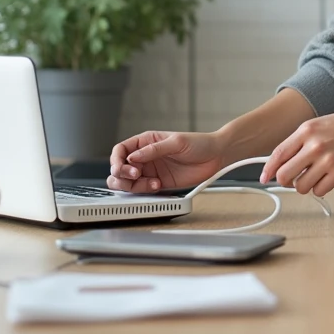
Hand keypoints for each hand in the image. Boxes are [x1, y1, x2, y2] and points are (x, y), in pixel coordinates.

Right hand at [107, 130, 228, 193]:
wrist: (216, 157)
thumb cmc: (199, 143)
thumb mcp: (176, 142)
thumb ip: (154, 150)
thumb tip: (133, 157)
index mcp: (145, 142)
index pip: (120, 151)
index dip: (117, 160)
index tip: (126, 168)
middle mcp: (145, 157)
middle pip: (119, 169)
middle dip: (122, 176)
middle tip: (136, 176)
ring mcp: (150, 171)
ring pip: (128, 183)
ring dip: (135, 186)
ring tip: (152, 183)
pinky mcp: (158, 184)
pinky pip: (142, 191)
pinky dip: (145, 192)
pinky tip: (158, 186)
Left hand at [259, 102, 333, 197]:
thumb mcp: (319, 124)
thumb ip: (300, 141)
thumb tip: (283, 162)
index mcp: (306, 130)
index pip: (278, 154)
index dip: (269, 169)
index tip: (265, 177)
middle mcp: (314, 145)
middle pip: (285, 175)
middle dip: (286, 181)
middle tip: (294, 178)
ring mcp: (327, 160)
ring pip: (301, 187)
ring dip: (305, 185)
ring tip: (316, 175)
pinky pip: (319, 190)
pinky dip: (320, 188)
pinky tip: (327, 178)